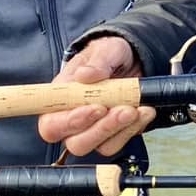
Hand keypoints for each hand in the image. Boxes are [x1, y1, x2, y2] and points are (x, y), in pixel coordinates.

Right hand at [38, 36, 154, 156]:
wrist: (130, 60)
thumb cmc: (107, 56)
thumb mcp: (103, 50)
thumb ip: (96, 61)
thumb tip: (85, 75)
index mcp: (59, 101)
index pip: (51, 124)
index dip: (70, 122)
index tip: (97, 107)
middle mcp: (72, 122)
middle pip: (76, 142)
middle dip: (102, 128)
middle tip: (124, 109)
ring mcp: (93, 131)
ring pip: (101, 146)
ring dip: (121, 129)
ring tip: (136, 108)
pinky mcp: (113, 136)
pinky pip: (121, 142)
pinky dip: (134, 128)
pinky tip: (144, 111)